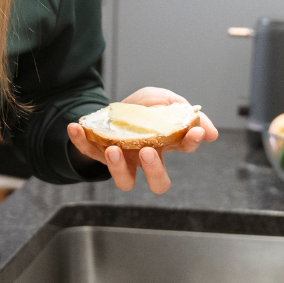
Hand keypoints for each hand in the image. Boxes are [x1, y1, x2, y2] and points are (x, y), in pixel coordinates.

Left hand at [66, 86, 218, 193]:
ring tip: (113, 148)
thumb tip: (209, 133)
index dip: (190, 143)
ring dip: (118, 167)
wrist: (109, 111)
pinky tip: (74, 126)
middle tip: (148, 151)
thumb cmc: (140, 110)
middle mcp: (145, 158)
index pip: (183, 149)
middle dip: (154, 170)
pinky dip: (79, 141)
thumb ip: (184, 112)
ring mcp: (122, 160)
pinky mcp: (97, 154)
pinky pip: (87, 153)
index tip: (193, 132)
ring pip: (124, 180)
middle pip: (158, 181)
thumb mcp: (164, 101)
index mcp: (166, 144)